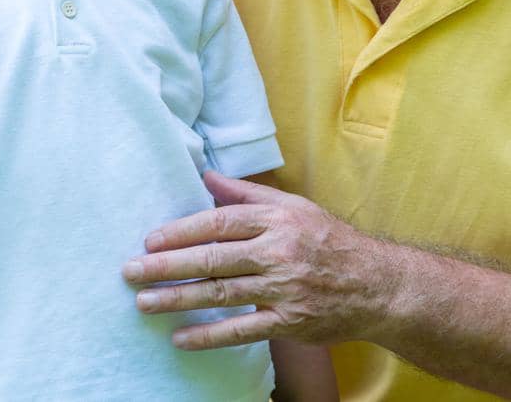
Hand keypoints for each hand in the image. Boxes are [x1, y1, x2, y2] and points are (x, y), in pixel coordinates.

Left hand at [121, 171, 396, 349]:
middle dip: (167, 266)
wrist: (379, 286)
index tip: (149, 239)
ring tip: (144, 302)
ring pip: (221, 294)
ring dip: (178, 300)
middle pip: (213, 259)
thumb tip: (204, 173)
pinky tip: (181, 338)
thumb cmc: (328, 240)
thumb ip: (245, 194)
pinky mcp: (290, 323)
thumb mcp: (293, 206)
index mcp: (276, 220)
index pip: (218, 223)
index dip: (181, 231)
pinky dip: (209, 336)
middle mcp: (278, 253)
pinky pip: (242, 330)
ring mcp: (284, 290)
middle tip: (131, 271)